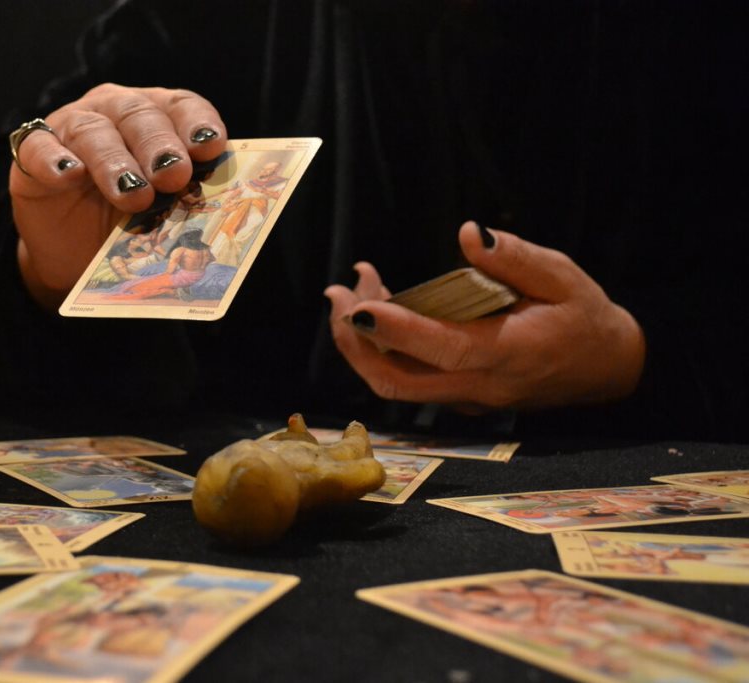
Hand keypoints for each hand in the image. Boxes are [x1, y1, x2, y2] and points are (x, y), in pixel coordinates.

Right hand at [9, 84, 227, 307]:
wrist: (74, 251)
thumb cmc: (127, 222)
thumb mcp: (161, 211)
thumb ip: (182, 199)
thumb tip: (215, 205)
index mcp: (155, 117)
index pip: (180, 106)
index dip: (196, 123)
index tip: (211, 146)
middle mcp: (114, 111)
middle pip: (139, 115)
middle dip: (159, 146)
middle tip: (174, 175)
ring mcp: (71, 128)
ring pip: (93, 130)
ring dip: (115, 161)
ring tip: (132, 193)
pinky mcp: (32, 153)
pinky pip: (38, 147)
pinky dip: (54, 160)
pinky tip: (70, 175)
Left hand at [323, 222, 645, 410]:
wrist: (609, 369)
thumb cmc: (585, 317)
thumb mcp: (562, 277)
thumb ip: (515, 258)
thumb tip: (469, 233)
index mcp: (507, 354)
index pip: (440, 348)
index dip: (394, 329)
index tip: (358, 303)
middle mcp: (480, 386)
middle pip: (397, 381)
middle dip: (355, 342)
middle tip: (338, 295)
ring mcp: (467, 399)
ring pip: (396, 385)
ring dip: (362, 346)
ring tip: (348, 296)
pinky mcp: (460, 398)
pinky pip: (409, 380)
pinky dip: (383, 350)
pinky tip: (378, 312)